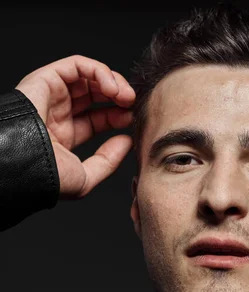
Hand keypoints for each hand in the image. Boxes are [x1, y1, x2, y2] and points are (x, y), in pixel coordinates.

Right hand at [16, 55, 135, 198]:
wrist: (26, 165)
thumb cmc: (49, 177)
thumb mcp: (86, 177)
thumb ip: (108, 161)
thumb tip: (127, 142)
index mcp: (64, 135)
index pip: (97, 119)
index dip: (117, 117)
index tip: (132, 121)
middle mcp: (57, 113)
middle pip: (94, 95)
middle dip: (118, 97)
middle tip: (132, 105)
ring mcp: (52, 95)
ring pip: (88, 77)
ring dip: (112, 82)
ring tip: (125, 96)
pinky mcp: (46, 78)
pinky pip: (77, 65)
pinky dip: (99, 71)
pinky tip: (112, 87)